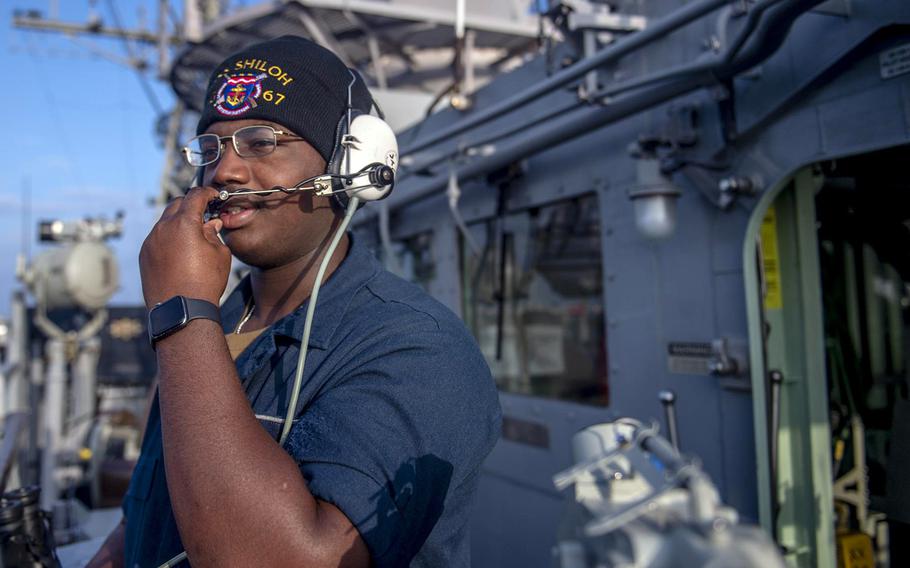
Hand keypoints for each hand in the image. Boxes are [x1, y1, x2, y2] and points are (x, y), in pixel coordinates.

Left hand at [140, 187, 231, 308]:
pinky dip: (168, 238)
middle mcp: (163, 228)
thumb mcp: (220, 254)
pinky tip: (179, 252)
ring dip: (178, 223)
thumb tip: (210, 225)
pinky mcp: (145, 255)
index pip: (195, 196)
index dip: (207, 193)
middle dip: (190, 205)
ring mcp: (150, 241)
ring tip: (192, 236)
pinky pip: (156, 238)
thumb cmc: (205, 282)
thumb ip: (214, 234)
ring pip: (164, 222)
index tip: (213, 196)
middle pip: (176, 204)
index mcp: (184, 223)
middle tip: (203, 214)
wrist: (182, 310)